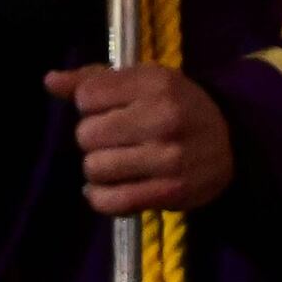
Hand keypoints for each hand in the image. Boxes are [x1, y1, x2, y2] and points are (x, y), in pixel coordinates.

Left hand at [46, 65, 235, 213]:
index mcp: (155, 82)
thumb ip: (94, 79)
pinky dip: (101, 198)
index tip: (109, 110)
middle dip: (92, 139)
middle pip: (86, 134)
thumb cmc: (177, 105)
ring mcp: (168, 158)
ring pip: (95, 168)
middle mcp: (163, 117)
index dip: (90, 106)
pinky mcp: (170, 192)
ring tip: (114, 164)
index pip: (87, 96)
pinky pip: (113, 201)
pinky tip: (106, 190)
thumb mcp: (144, 81)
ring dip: (97, 169)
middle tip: (113, 141)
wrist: (232, 142)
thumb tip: (49, 81)